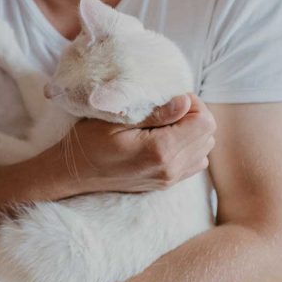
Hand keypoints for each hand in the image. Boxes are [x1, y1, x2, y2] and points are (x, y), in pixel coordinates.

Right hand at [64, 93, 215, 193]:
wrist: (73, 174)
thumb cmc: (88, 142)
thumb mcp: (115, 120)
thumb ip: (155, 113)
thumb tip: (185, 102)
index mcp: (160, 150)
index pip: (204, 122)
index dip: (193, 103)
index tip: (171, 97)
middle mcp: (170, 168)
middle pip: (208, 135)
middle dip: (194, 116)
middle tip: (168, 107)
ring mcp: (169, 179)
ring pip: (204, 149)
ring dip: (191, 132)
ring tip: (166, 123)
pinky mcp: (165, 183)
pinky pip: (194, 163)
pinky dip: (187, 147)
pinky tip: (166, 139)